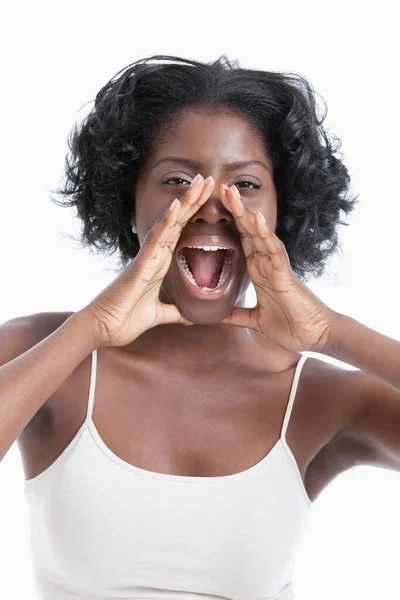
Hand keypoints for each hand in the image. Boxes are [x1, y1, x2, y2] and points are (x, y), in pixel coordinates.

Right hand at [82, 175, 211, 347]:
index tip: (207, 197)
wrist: (104, 329)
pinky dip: (166, 222)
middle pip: (176, 222)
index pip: (179, 233)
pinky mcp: (140, 266)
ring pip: (168, 224)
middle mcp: (154, 256)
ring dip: (184, 202)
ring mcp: (147, 258)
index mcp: (159, 264)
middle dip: (192, 200)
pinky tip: (177, 206)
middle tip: (209, 178)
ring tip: (199, 183)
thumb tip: (190, 317)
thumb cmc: (124, 320)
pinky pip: (156, 240)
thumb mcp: (159, 315)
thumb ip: (174, 313)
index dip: (192, 214)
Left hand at [218, 183, 338, 352]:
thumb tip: (216, 317)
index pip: (242, 240)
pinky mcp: (286, 275)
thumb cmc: (290, 326)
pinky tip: (256, 219)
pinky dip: (265, 235)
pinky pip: (275, 251)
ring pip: (259, 234)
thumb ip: (236, 316)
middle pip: (248, 231)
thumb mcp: (254, 320)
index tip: (215, 206)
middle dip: (235, 209)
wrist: (314, 336)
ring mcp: (277, 266)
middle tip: (221, 186)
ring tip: (231, 193)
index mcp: (259, 271)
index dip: (230, 223)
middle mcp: (267, 263)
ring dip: (245, 213)